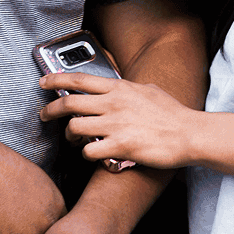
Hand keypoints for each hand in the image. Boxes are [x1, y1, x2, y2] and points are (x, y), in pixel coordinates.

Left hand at [39, 73, 195, 168]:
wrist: (189, 134)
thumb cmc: (172, 113)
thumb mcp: (148, 90)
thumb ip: (128, 89)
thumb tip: (117, 87)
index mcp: (120, 88)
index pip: (80, 79)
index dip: (56, 79)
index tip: (44, 82)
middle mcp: (114, 104)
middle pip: (69, 103)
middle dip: (50, 110)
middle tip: (44, 116)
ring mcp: (115, 125)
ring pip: (74, 128)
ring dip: (69, 136)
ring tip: (73, 140)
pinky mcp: (120, 147)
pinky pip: (89, 151)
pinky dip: (86, 154)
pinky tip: (93, 154)